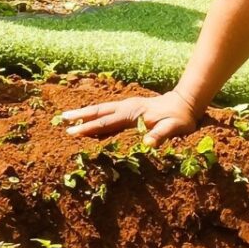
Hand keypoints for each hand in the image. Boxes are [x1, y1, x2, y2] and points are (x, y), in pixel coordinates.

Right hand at [59, 89, 202, 144]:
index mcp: (133, 113)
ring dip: (86, 113)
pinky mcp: (130, 108)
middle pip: (100, 111)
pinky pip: (109, 111)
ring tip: (68, 116)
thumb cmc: (181, 119)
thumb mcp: (175, 127)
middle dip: (81, 116)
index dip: (90, 127)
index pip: (107, 121)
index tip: (72, 132)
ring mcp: (128, 106)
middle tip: (62, 120)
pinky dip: (96, 114)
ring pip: (103, 109)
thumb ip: (161, 134)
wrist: (186, 103)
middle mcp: (127, 107)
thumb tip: (147, 144)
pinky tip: (89, 119)